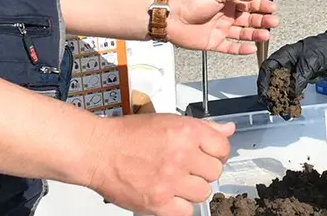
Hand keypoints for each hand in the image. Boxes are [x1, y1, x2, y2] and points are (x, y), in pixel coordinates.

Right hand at [84, 114, 235, 215]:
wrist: (98, 150)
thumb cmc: (128, 135)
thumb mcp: (169, 120)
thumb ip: (202, 127)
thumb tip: (227, 129)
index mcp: (186, 132)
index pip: (223, 147)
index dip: (217, 152)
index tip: (209, 155)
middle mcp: (181, 155)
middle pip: (215, 171)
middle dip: (204, 171)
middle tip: (188, 168)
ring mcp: (170, 180)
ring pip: (204, 192)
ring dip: (192, 189)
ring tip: (177, 181)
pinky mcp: (158, 201)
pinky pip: (186, 211)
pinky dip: (180, 206)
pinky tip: (170, 195)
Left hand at [167, 0, 277, 53]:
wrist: (172, 18)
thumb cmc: (191, 2)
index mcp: (227, 2)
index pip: (249, 4)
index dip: (261, 6)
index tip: (272, 8)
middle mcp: (226, 16)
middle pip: (249, 19)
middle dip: (262, 21)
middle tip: (273, 22)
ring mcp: (221, 30)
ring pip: (243, 34)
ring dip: (255, 34)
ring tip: (266, 35)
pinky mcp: (215, 43)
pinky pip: (231, 47)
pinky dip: (242, 49)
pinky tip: (252, 48)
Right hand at [258, 27, 326, 118]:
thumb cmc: (323, 48)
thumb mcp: (309, 63)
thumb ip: (298, 79)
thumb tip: (291, 94)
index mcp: (283, 55)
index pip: (266, 69)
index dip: (263, 83)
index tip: (264, 95)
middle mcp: (285, 64)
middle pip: (271, 80)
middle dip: (271, 95)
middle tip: (274, 108)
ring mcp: (292, 72)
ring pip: (281, 88)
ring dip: (281, 100)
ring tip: (283, 112)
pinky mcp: (299, 79)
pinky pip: (291, 90)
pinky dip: (291, 99)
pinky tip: (292, 107)